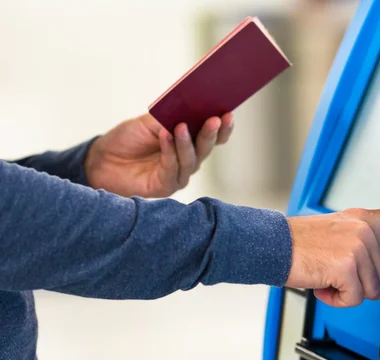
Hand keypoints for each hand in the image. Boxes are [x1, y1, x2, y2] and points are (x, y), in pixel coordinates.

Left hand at [85, 113, 233, 197]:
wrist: (102, 159)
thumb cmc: (129, 139)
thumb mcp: (150, 122)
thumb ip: (170, 116)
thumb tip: (189, 104)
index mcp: (191, 143)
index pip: (214, 137)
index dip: (223, 127)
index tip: (228, 113)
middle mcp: (189, 160)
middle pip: (206, 148)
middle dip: (211, 133)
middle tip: (215, 119)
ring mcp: (179, 175)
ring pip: (191, 159)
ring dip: (187, 142)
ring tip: (181, 126)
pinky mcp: (165, 186)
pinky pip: (171, 168)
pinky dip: (169, 151)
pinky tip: (165, 136)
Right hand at [285, 198, 379, 307]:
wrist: (273, 244)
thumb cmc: (300, 243)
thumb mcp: (334, 233)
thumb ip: (358, 245)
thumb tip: (371, 274)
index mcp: (363, 220)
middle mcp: (364, 230)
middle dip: (360, 283)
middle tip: (334, 272)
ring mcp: (358, 246)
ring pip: (370, 290)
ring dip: (346, 292)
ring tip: (325, 275)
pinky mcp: (348, 264)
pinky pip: (354, 299)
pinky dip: (336, 299)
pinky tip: (322, 284)